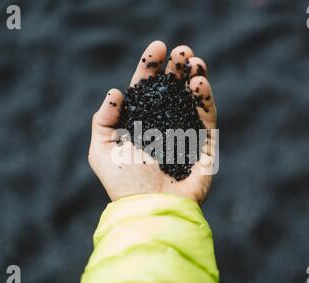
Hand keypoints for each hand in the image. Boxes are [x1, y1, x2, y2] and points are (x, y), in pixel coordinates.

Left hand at [88, 41, 216, 204]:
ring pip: (191, 101)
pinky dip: (206, 100)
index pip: (146, 91)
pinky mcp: (205, 148)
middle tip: (181, 50)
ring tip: (194, 60)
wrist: (150, 210)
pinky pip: (207, 119)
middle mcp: (162, 128)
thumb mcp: (101, 151)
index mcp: (139, 127)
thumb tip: (116, 92)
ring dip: (194, 78)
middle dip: (176, 69)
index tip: (157, 47)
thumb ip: (103, 120)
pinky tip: (200, 83)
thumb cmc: (124, 184)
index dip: (150, 69)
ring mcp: (185, 136)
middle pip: (171, 91)